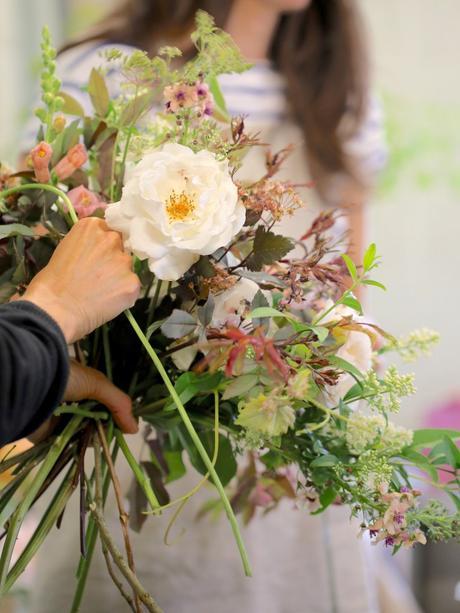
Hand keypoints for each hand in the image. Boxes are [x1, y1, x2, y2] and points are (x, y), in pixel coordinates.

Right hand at [22, 218, 139, 342]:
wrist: (57, 307)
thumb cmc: (53, 281)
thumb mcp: (66, 249)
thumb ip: (87, 245)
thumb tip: (96, 253)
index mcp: (92, 226)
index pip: (108, 231)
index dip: (103, 246)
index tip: (96, 257)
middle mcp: (111, 239)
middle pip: (120, 246)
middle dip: (113, 259)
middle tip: (99, 275)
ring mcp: (125, 261)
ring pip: (127, 267)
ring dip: (119, 276)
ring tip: (101, 291)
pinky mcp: (133, 282)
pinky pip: (131, 286)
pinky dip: (123, 293)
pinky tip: (107, 301)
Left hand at [27, 360, 137, 442]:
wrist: (31, 388)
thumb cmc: (65, 378)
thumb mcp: (98, 383)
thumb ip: (119, 404)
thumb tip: (135, 429)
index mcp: (80, 384)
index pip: (103, 401)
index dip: (114, 412)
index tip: (124, 424)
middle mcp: (70, 400)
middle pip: (94, 418)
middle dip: (104, 426)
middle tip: (112, 432)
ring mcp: (58, 417)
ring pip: (82, 432)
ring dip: (91, 436)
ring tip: (99, 437)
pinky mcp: (47, 434)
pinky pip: (67, 443)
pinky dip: (76, 445)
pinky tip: (86, 445)